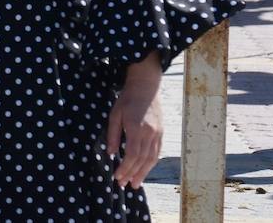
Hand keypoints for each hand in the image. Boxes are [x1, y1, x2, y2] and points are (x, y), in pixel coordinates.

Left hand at [106, 55, 162, 188]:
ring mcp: (158, 134)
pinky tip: (144, 170)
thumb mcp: (115, 114)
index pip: (132, 154)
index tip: (118, 177)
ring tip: (135, 183)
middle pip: (142, 160)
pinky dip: (150, 164)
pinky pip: (156, 153)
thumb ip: (113, 134)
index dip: (125, 168)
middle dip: (133, 174)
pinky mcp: (161, 133)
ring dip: (143, 173)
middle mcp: (150, 133)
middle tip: (124, 185)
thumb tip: (111, 154)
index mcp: (136, 128)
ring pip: (151, 159)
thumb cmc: (127, 99)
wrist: (146, 87)